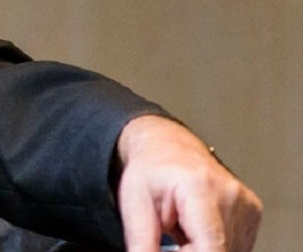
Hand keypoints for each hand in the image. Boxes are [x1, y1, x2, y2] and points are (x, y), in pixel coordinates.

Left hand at [115, 115, 261, 251]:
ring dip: (202, 249)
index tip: (176, 251)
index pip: (211, 246)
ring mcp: (246, 204)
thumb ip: (143, 243)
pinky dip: (214, 245)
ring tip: (182, 229)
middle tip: (172, 240)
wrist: (167, 146)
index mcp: (200, 188)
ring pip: (229, 251)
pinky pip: (235, 246)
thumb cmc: (151, 170)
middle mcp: (230, 195)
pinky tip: (197, 230)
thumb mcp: (135, 206)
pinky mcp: (252, 213)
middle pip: (219, 251)